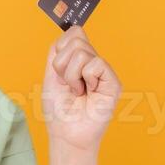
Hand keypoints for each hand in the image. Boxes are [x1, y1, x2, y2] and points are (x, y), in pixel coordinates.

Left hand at [41, 25, 120, 152]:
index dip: (61, 49)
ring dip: (71, 75)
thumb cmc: (59, 110)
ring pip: (81, 52)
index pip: (74, 34)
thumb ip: (57, 52)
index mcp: (80, 61)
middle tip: (67, 84)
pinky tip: (87, 93)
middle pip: (76, 40)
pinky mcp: (113, 83)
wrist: (66, 134)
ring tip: (77, 91)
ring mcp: (104, 72)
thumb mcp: (51, 75)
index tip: (59, 71)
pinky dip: (84, 79)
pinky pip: (95, 64)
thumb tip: (69, 30)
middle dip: (62, 65)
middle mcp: (94, 63)